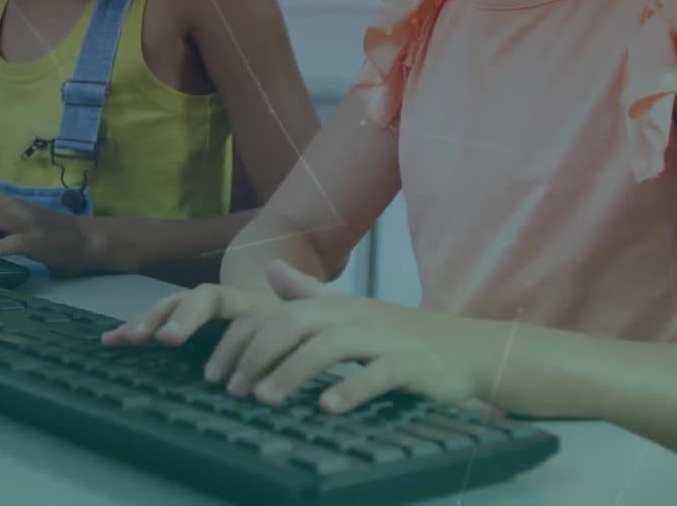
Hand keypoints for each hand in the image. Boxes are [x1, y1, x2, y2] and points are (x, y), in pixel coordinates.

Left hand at [133, 260, 489, 413]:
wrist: (460, 346)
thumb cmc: (397, 332)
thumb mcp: (349, 308)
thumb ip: (309, 292)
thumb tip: (270, 270)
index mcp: (331, 305)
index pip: (273, 316)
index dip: (240, 342)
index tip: (216, 374)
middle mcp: (350, 316)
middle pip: (293, 327)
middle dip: (256, 357)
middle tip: (232, 390)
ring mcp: (379, 339)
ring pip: (327, 349)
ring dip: (292, 372)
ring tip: (265, 398)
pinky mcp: (405, 364)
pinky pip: (374, 374)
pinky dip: (349, 388)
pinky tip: (325, 406)